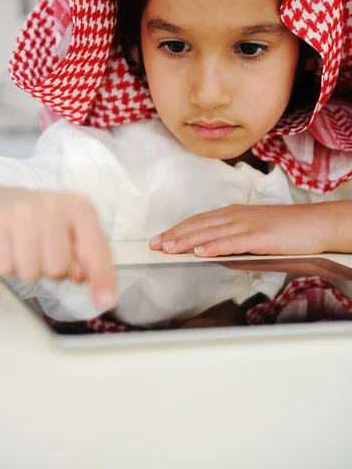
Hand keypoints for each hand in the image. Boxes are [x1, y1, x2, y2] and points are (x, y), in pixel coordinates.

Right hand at [0, 186, 115, 308]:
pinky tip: (11, 246)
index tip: (105, 301)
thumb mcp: (75, 233)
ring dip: (30, 270)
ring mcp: (21, 212)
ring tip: (28, 248)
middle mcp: (52, 205)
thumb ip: (90, 259)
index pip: (95, 248)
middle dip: (54, 270)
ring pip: (31, 272)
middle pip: (59, 268)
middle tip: (46, 252)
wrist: (2, 203)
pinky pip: (5, 269)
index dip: (102, 277)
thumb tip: (94, 288)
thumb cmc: (47, 223)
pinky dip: (8, 266)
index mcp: (80, 207)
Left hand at [149, 203, 332, 256]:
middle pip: (198, 225)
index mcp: (234, 214)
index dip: (178, 230)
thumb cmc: (288, 231)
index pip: (199, 222)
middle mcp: (236, 216)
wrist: (316, 223)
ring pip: (209, 232)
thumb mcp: (255, 235)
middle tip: (154, 245)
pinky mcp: (259, 235)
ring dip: (186, 240)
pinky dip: (213, 246)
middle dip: (174, 235)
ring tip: (167, 248)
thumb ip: (233, 244)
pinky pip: (231, 242)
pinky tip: (199, 252)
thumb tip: (212, 255)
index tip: (160, 238)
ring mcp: (246, 224)